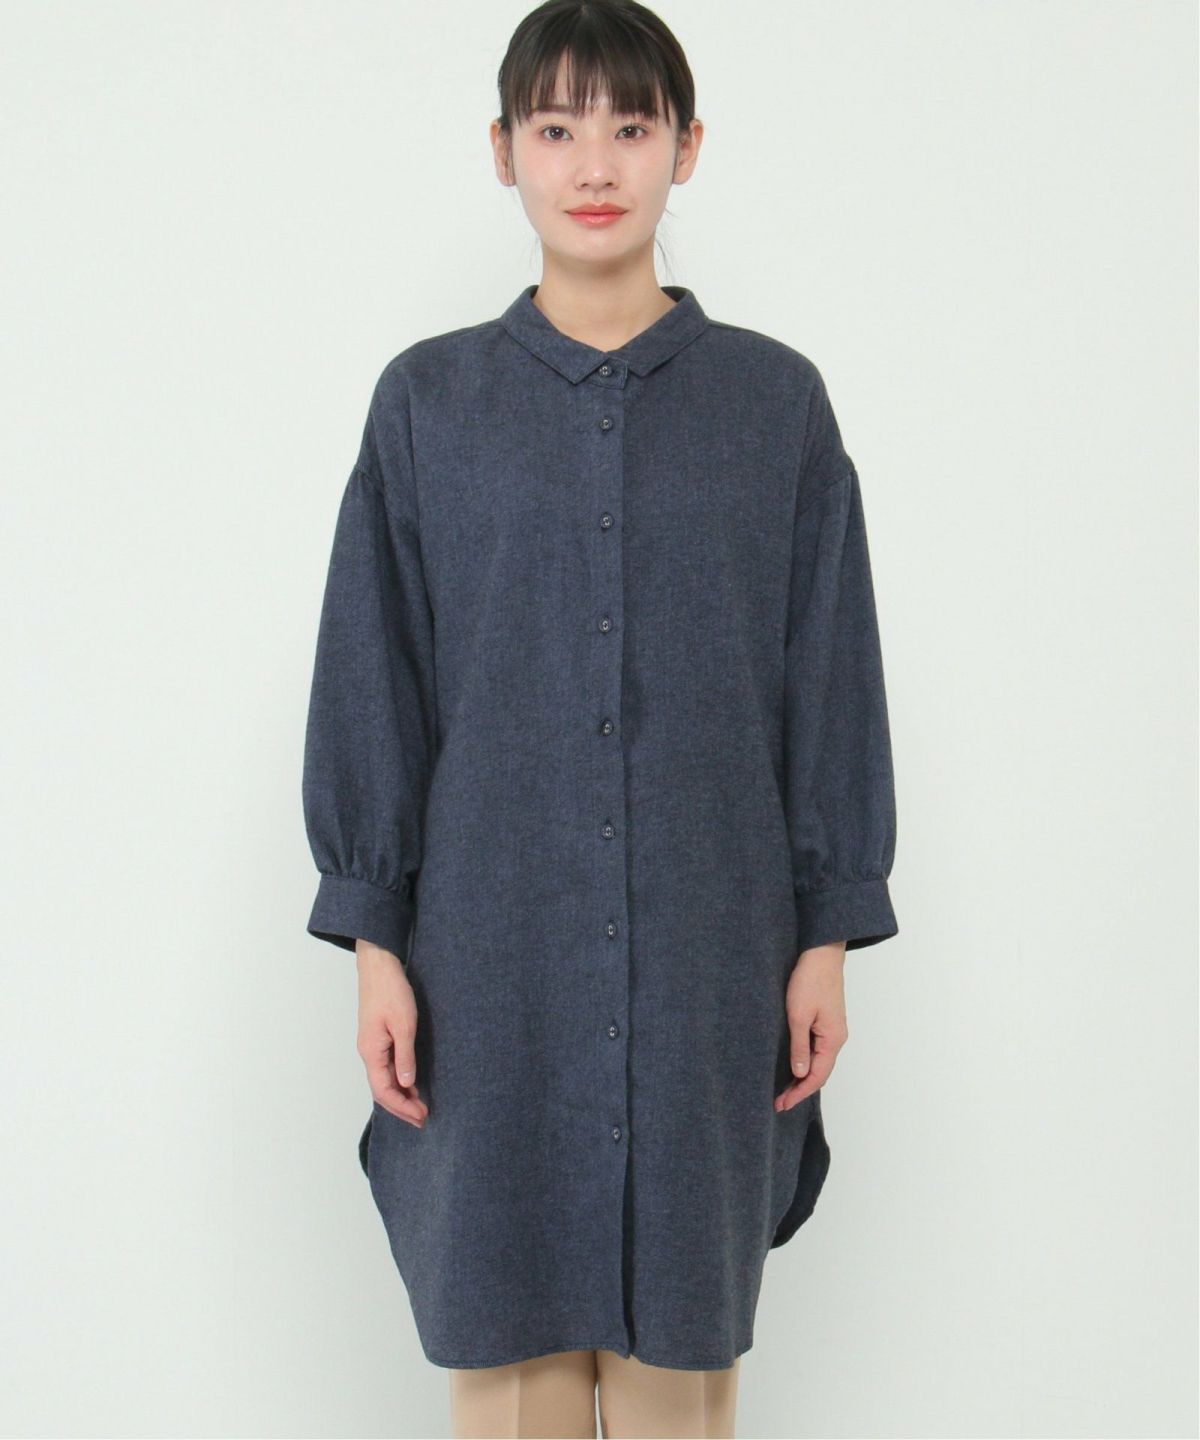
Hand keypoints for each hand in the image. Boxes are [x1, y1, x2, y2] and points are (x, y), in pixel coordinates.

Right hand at [355, 940, 429, 1127]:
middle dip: (402, 1107)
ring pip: (384, 1080)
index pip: (384, 1091)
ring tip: (420, 1106)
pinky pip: (386, 1067)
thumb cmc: (391, 991)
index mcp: (371, 1052)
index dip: (402, 1108)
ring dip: (401, 1095)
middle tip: (423, 1118)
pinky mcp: (378, 1037)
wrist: (379, 966)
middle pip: (382, 1090)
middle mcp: (368, 1052)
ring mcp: (372, 1045)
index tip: (421, 1116)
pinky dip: (399, 1080)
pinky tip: (412, 1084)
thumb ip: (405, 1057)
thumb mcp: (404, 1025)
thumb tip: (406, 1085)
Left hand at [774, 942, 847, 1110]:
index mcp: (833, 1039)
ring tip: (782, 1089)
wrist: (821, 952)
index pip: (817, 1076)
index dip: (799, 1093)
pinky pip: (816, 1048)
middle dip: (799, 1089)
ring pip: (818, 1061)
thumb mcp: (799, 1015)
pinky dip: (804, 1061)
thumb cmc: (810, 980)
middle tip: (778, 1102)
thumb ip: (799, 1046)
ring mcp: (832, 1029)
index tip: (781, 1105)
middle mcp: (836, 1037)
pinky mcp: (825, 1020)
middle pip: (819, 1072)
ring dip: (801, 1076)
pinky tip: (792, 1064)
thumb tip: (800, 1073)